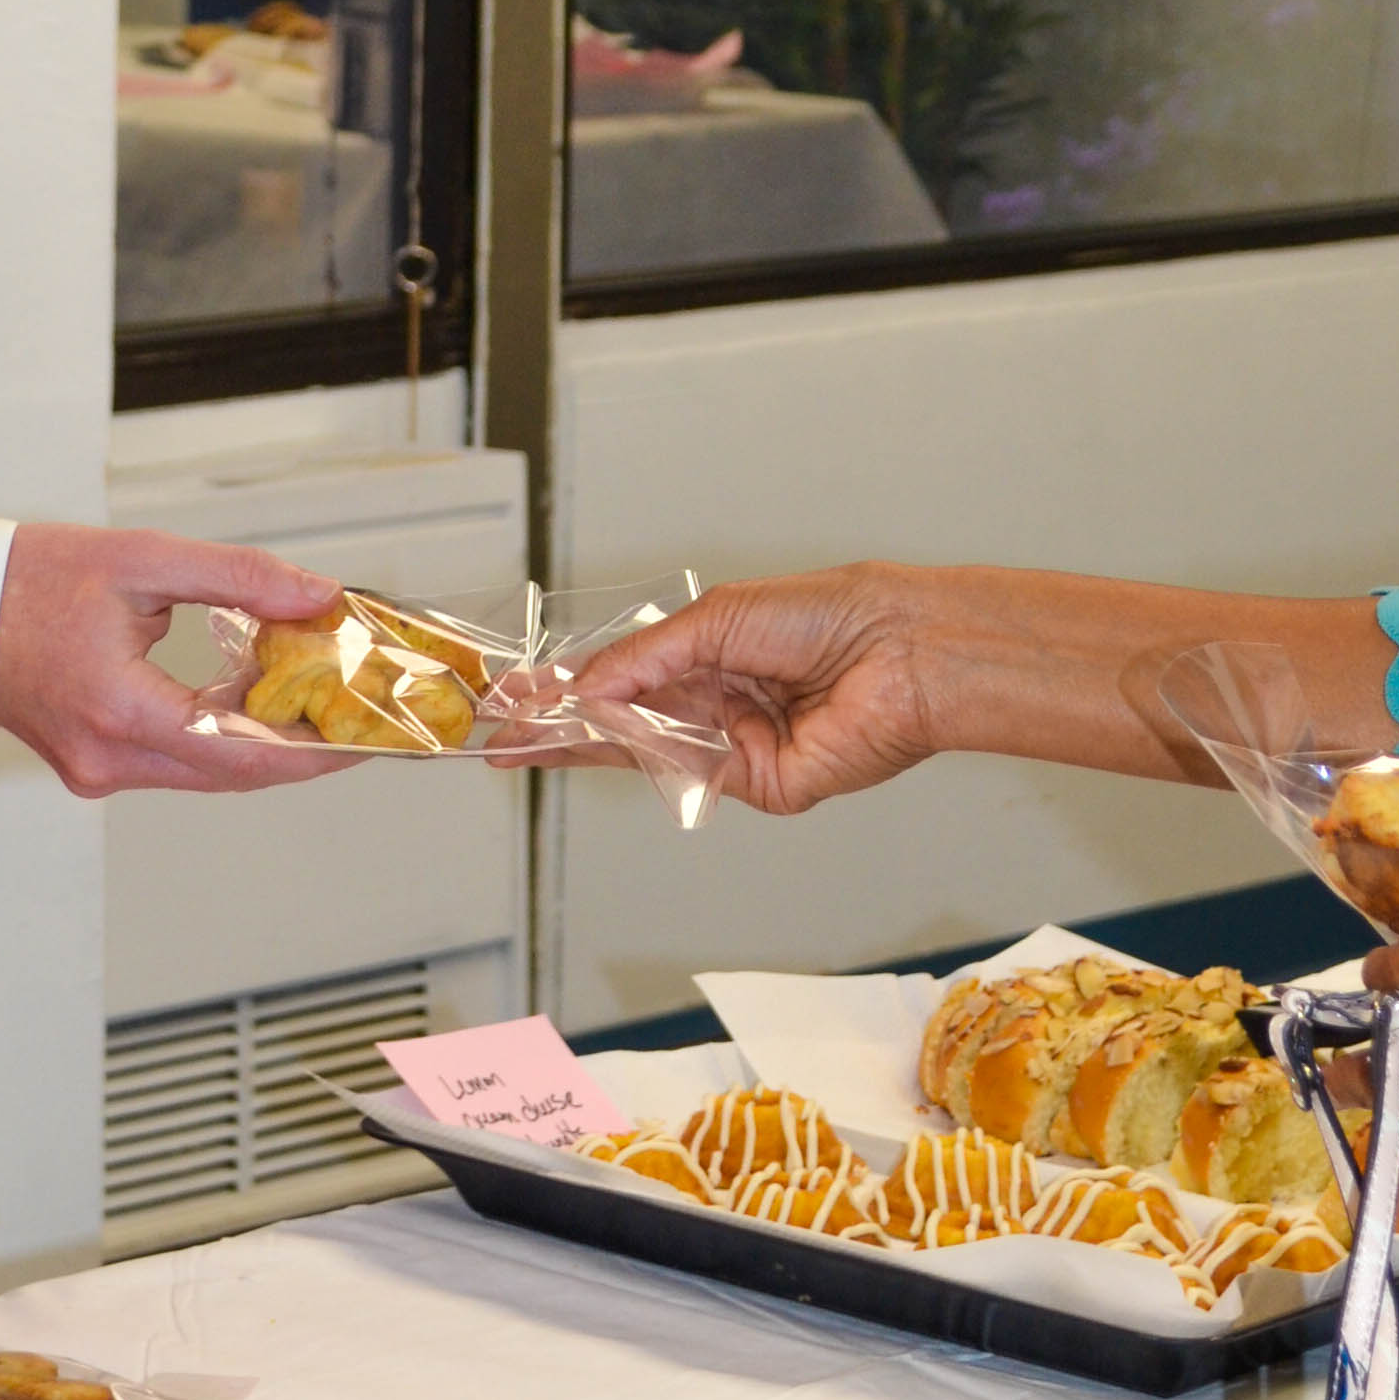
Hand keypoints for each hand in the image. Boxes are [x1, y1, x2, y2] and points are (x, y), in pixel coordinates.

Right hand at [0, 529, 363, 801]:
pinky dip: (218, 735)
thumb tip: (316, 595)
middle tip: (358, 720)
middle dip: (302, 749)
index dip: (316, 749)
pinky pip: (174, 760)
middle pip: (233, 773)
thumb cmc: (30, 577)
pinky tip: (251, 696)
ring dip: (261, 741)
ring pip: (205, 772)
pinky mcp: (92, 764)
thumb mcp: (145, 560)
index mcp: (121, 712)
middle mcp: (109, 759)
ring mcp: (97, 770)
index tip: (369, 735)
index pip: (244, 753)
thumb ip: (239, 579)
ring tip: (316, 701)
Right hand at [556, 566, 952, 815]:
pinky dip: (645, 752)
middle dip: (559, 726)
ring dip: (581, 744)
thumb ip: (647, 656)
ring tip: (522, 738)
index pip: (626, 678)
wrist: (899, 651)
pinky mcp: (758, 785)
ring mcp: (735, 748)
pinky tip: (602, 733)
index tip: (518, 695)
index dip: (570, 687)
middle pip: (623, 723)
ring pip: (644, 752)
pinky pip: (688, 773)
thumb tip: (589, 686)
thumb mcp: (718, 617)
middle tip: (500, 733)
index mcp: (713, 654)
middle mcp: (720, 704)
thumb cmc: (831, 615)